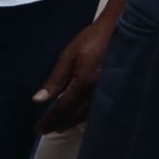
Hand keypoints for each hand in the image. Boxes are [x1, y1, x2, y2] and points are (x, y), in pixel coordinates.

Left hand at [32, 18, 115, 132]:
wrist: (120, 29)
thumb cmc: (92, 39)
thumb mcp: (68, 56)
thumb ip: (54, 80)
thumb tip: (38, 100)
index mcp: (83, 83)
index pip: (63, 108)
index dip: (50, 119)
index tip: (38, 128)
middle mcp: (96, 92)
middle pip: (75, 115)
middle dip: (60, 123)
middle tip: (46, 130)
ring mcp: (107, 91)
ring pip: (87, 114)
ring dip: (72, 121)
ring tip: (60, 125)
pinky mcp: (113, 88)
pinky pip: (97, 107)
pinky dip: (85, 114)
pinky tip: (79, 114)